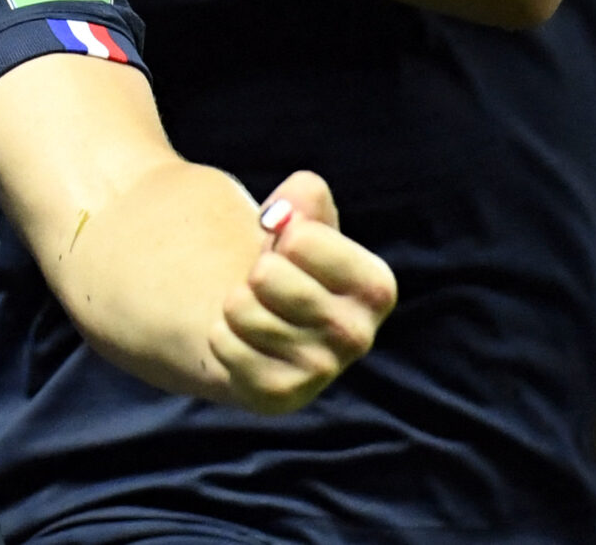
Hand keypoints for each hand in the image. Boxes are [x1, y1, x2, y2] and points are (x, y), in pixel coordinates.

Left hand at [212, 171, 397, 413]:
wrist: (266, 322)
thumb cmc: (290, 263)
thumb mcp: (303, 221)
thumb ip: (303, 200)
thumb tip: (281, 216)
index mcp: (374, 287)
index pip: (303, 239)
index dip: (283, 233)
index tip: (289, 243)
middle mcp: (357, 335)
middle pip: (267, 276)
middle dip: (254, 268)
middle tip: (265, 278)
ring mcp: (320, 370)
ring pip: (242, 312)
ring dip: (235, 301)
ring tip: (253, 306)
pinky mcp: (280, 395)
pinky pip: (226, 347)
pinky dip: (221, 334)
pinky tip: (242, 337)